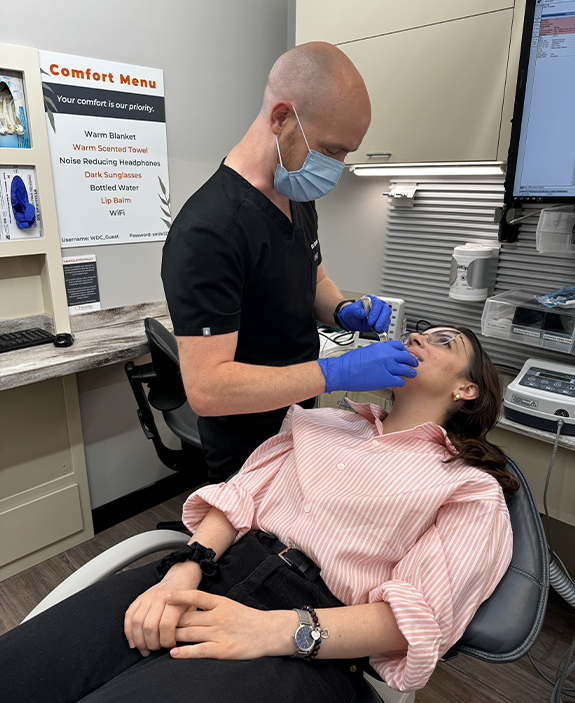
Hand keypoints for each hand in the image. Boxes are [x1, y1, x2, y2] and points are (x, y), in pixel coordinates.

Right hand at [124, 561, 201, 655]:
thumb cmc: (187, 598)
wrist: (180, 578)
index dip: (167, 641)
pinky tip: (134, 643)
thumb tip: (176, 646)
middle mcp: (159, 598)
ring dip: (139, 641)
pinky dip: (128, 632)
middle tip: (157, 649)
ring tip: (145, 649)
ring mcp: (147, 597)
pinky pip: (129, 616)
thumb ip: (186, 625)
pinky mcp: (139, 598)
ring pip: (137, 622)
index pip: (166, 626)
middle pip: (149, 626)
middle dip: (152, 643)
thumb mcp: (193, 609)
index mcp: (175, 601)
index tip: (171, 646)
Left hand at [166, 590, 293, 659]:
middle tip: (159, 624)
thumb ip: (211, 606)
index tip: (166, 597)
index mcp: (221, 603)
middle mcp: (218, 616)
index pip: (196, 596)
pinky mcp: (222, 650)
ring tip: (162, 639)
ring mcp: (220, 633)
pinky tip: (173, 653)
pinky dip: (184, 652)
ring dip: (173, 636)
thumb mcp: (230, 605)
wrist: (268, 631)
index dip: (180, 596)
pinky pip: (199, 650)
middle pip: (187, 618)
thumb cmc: (248, 618)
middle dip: (171, 621)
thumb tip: (189, 608)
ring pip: (190, 633)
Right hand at [317, 339, 417, 392]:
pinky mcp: (386, 380)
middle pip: (407, 357)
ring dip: (410, 373)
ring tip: (410, 375)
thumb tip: (387, 355)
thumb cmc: (350, 362)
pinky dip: (401, 382)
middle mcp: (387, 355)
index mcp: (381, 346)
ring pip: (407, 370)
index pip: (400, 346)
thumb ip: (380, 351)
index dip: (404, 351)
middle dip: (412, 361)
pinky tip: (398, 382)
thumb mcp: (367, 349)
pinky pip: (400, 381)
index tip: (404, 354)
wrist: (342, 372)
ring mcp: (388, 367)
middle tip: (413, 364)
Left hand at [337, 295, 390, 333]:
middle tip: (376, 327)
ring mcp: (381, 314)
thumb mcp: (351, 311)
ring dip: (383, 325)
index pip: (377, 304)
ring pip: (387, 318)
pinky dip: (383, 331)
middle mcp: (378, 306)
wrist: (352, 320)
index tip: (370, 321)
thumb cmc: (352, 312)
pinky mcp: (381, 322)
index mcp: (371, 300)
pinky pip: (385, 326)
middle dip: (381, 320)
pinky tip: (378, 334)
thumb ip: (356, 311)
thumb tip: (362, 312)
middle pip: (386, 310)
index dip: (375, 313)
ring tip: (376, 330)